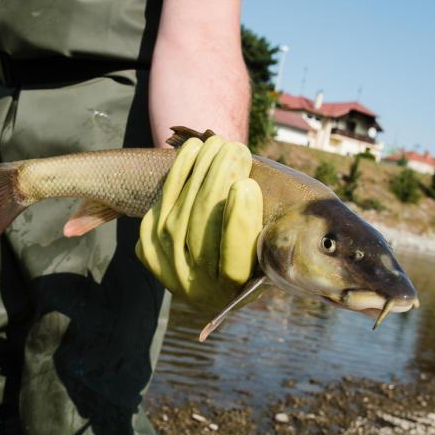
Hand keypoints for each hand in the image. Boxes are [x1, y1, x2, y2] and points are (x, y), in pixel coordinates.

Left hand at [136, 134, 262, 309]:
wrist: (207, 284)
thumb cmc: (253, 259)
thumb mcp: (268, 253)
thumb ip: (271, 233)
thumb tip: (286, 193)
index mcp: (234, 290)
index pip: (235, 259)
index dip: (238, 221)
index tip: (246, 185)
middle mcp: (197, 285)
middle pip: (203, 226)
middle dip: (219, 180)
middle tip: (236, 149)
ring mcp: (167, 268)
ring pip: (179, 211)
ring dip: (199, 171)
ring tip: (218, 144)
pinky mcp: (149, 249)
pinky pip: (161, 205)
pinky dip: (178, 174)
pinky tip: (192, 151)